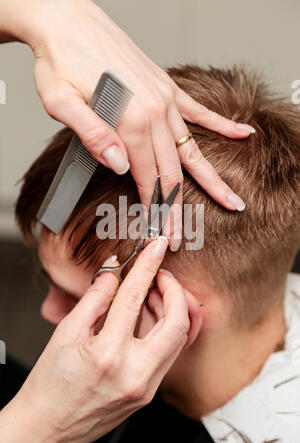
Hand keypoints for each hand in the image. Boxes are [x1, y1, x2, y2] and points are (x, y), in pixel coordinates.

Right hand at [0, 237, 191, 442]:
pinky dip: (163, 330)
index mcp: (108, 354)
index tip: (156, 247)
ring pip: (178, 340)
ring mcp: (146, 388)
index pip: (134, 298)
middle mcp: (134, 373)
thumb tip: (114, 272)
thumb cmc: (50, 384)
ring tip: (152, 295)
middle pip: (176, 322)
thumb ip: (95, 298)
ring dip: (171, 310)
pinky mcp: (149, 394)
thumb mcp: (66, 333)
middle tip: (161, 275)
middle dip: (175, 291)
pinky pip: (167, 355)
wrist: (47, 429)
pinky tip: (149, 318)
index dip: (147, 266)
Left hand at [1, 0, 252, 248]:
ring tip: (232, 200)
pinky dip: (222, 125)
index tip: (160, 233)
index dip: (154, 209)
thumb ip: (93, 135)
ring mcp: (165, 99)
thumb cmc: (60, 60)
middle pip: (172, 172)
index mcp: (130, 120)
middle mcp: (155, 111)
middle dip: (177, 209)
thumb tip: (122, 165)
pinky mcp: (166, 87)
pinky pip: (199, 111)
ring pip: (192, 149)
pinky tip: (244, 134)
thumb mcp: (61, 102)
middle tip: (183, 236)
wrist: (67, 19)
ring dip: (210, 179)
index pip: (148, 178)